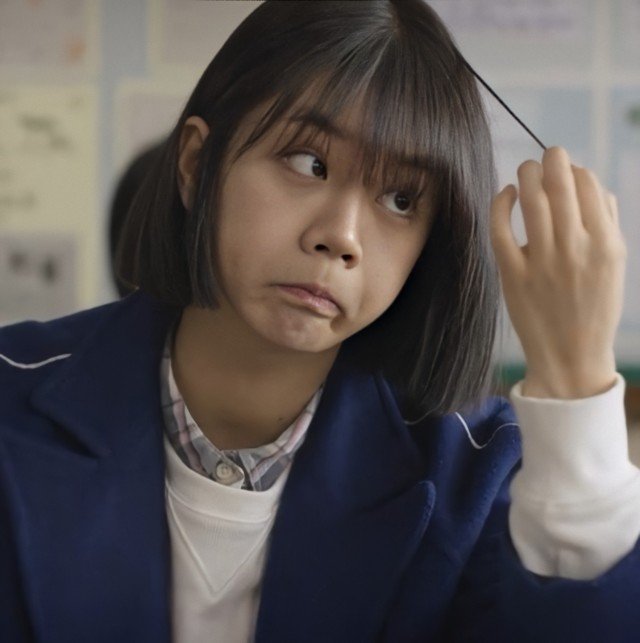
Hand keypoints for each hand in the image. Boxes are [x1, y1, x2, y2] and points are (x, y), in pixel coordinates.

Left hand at [490, 146, 626, 398]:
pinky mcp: (512, 274)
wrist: (571, 355)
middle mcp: (575, 249)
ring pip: (532, 199)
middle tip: (546, 156)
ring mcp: (542, 262)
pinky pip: (501, 228)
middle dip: (551, 159)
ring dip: (527, 174)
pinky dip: (501, 204)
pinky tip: (505, 195)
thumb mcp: (615, 265)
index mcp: (606, 244)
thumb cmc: (594, 306)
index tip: (567, 170)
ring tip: (526, 170)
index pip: (589, 185)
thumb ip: (606, 223)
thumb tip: (589, 182)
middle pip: (560, 184)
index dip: (576, 169)